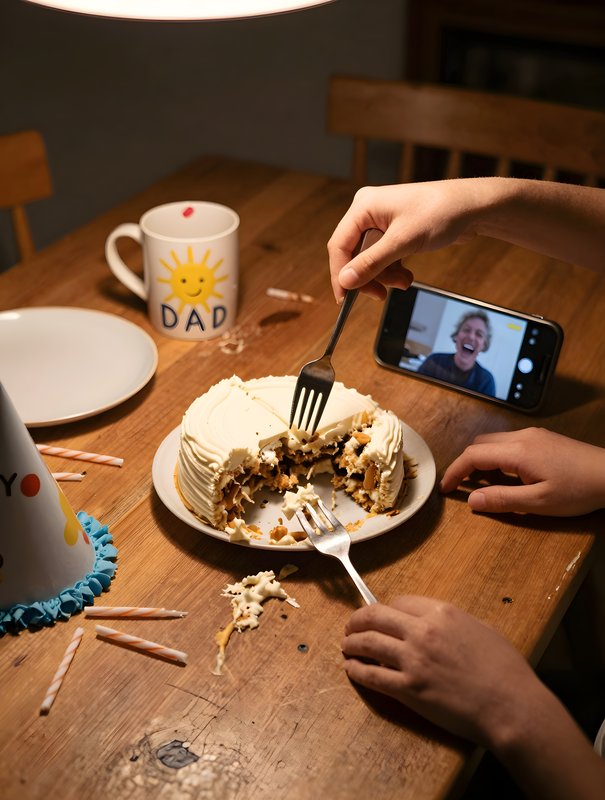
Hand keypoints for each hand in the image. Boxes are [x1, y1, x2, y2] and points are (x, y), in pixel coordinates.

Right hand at [327, 180, 487, 300]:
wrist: (472, 208)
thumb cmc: (440, 213)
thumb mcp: (403, 242)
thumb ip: (371, 263)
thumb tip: (345, 281)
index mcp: (364, 206)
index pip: (339, 245)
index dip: (340, 274)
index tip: (345, 298)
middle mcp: (369, 213)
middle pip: (353, 255)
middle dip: (369, 276)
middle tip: (380, 295)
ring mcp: (382, 222)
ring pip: (369, 260)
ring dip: (384, 276)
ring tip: (404, 281)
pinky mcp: (395, 232)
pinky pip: (383, 258)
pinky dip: (393, 270)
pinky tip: (406, 275)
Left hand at [341, 596, 542, 748]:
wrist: (511, 706)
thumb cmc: (505, 669)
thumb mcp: (480, 629)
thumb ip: (451, 623)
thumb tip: (434, 624)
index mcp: (441, 612)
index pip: (399, 602)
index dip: (386, 608)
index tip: (380, 616)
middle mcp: (422, 631)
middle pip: (376, 617)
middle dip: (358, 620)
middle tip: (350, 626)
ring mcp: (413, 660)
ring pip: (369, 643)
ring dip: (351, 643)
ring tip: (345, 645)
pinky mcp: (409, 689)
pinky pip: (373, 676)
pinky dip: (357, 671)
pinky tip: (351, 669)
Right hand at [440, 427, 604, 515]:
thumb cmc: (578, 491)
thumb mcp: (539, 502)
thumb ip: (503, 500)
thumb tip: (472, 500)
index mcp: (517, 451)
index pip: (474, 455)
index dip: (455, 471)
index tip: (445, 487)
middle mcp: (522, 437)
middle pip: (480, 443)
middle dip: (465, 463)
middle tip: (459, 485)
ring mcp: (533, 435)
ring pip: (494, 440)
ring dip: (481, 458)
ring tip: (479, 481)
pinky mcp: (543, 438)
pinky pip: (508, 442)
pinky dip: (496, 455)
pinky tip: (503, 472)